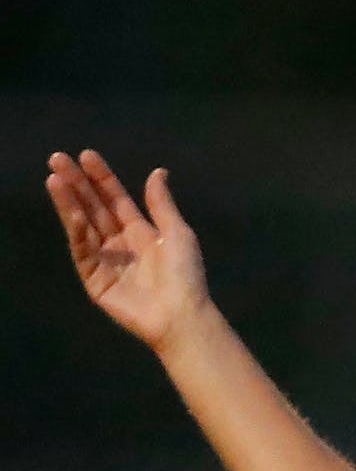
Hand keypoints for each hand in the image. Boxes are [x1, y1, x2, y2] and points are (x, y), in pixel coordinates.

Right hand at [45, 150, 209, 350]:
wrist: (182, 314)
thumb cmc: (186, 275)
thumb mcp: (177, 233)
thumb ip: (161, 204)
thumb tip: (158, 172)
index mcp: (142, 232)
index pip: (116, 199)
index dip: (102, 178)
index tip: (87, 155)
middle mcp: (120, 244)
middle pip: (95, 208)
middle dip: (77, 184)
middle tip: (58, 159)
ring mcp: (105, 261)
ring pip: (83, 225)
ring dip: (69, 201)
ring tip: (54, 177)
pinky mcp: (94, 279)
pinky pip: (83, 249)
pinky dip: (76, 228)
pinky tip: (71, 209)